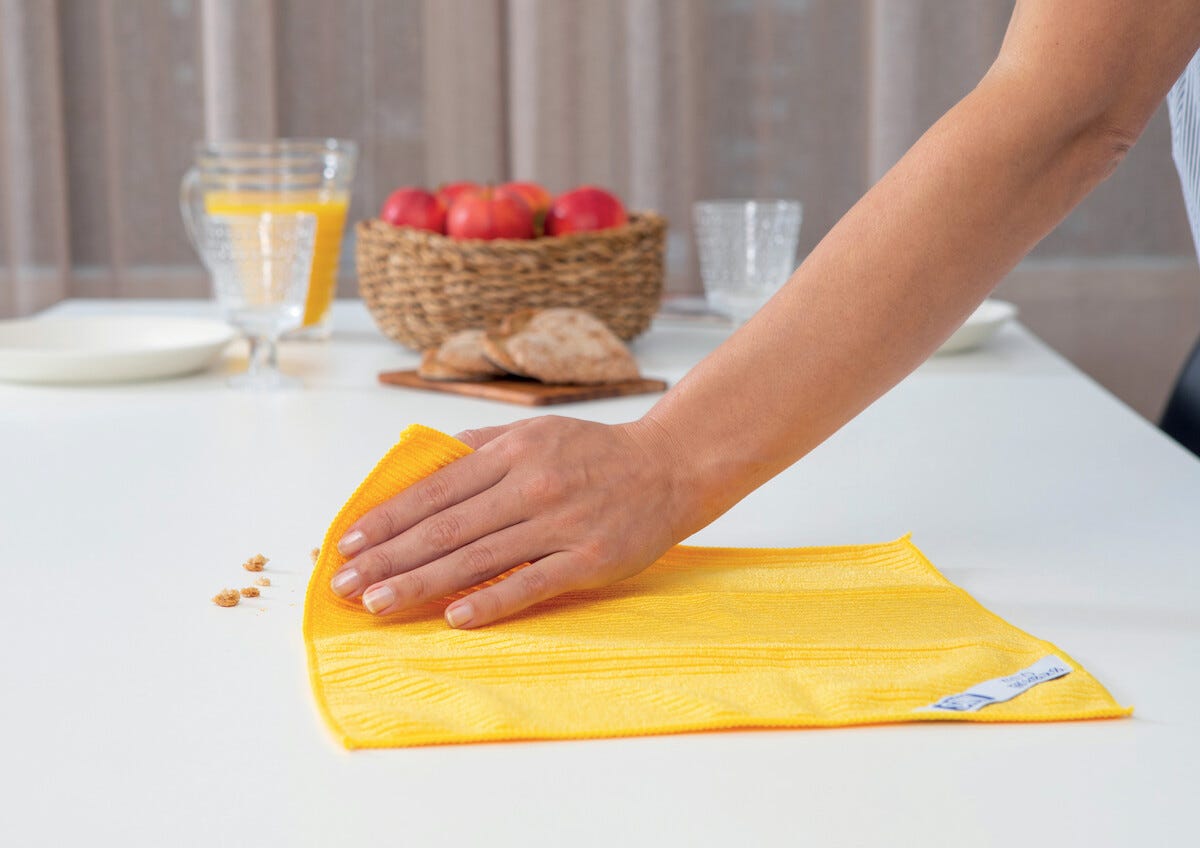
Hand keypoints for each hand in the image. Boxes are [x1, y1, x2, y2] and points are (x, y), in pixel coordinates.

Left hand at [329, 416, 688, 627]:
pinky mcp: (589, 558)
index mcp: (513, 452)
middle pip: (447, 527)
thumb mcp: (535, 432)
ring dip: (422, 583)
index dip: (388, 519)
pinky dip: (492, 600)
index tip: (349, 545)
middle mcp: (532, 485)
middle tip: (346, 585)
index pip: (435, 490)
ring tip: (379, 603)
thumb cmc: (595, 453)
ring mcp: (561, 523)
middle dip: (390, 558)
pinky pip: (532, 583)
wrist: (670, 467)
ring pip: (479, 557)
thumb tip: (426, 464)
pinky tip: (454, 616)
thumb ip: (481, 446)